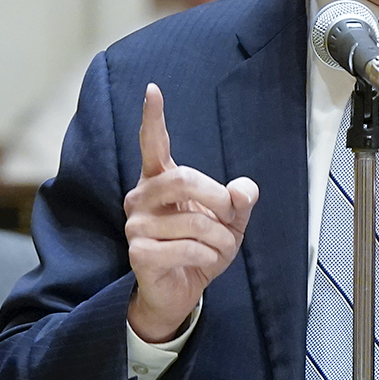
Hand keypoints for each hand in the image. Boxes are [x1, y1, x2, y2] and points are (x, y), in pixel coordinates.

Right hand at [124, 83, 259, 342]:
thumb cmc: (202, 247)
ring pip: (191, 222)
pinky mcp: (138, 253)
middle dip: (217, 198)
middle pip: (182, 180)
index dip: (153, 118)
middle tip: (232, 213)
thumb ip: (239, 200)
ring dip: (220, 238)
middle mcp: (141, 198)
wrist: (182, 290)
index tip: (153, 89)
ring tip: (220, 248)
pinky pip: (186, 248)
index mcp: (160, 181)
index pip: (153, 144)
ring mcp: (135, 225)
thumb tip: (242, 191)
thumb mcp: (230, 221)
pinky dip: (209, 257)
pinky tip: (205, 262)